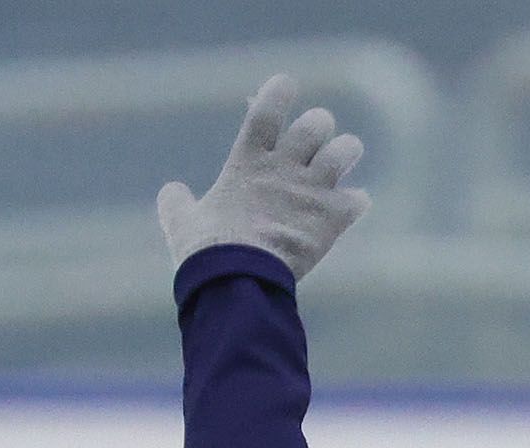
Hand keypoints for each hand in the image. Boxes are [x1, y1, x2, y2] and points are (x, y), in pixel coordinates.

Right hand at [159, 74, 370, 282]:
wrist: (238, 281)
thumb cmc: (206, 252)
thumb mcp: (181, 223)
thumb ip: (177, 202)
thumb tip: (172, 193)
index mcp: (247, 161)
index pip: (267, 109)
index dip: (279, 91)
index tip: (286, 85)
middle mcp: (284, 168)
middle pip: (316, 125)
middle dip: (319, 126)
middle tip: (316, 138)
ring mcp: (310, 192)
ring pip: (345, 151)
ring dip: (346, 151)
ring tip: (344, 156)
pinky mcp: (330, 221)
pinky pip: (357, 201)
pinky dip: (357, 201)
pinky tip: (352, 205)